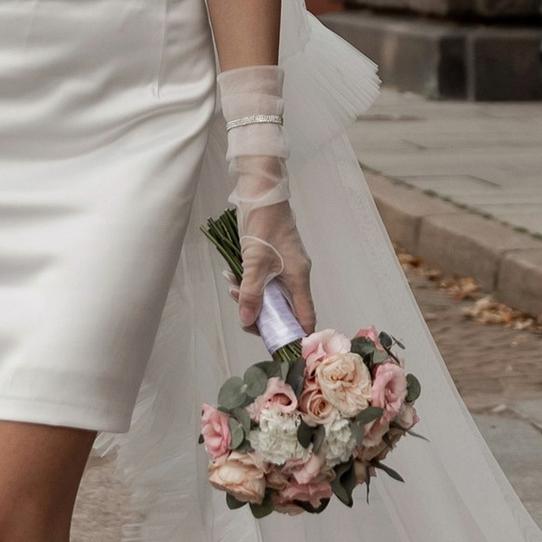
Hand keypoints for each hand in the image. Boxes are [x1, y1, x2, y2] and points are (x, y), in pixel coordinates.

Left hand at [235, 183, 314, 336]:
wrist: (261, 195)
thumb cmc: (264, 225)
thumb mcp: (255, 263)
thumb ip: (252, 294)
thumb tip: (248, 321)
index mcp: (299, 279)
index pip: (306, 317)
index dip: (297, 336)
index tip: (281, 346)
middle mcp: (295, 276)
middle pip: (285, 310)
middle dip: (263, 316)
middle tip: (244, 314)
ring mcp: (285, 269)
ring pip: (271, 296)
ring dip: (253, 299)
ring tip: (235, 289)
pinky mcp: (273, 262)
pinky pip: (264, 283)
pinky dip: (250, 285)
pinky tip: (235, 279)